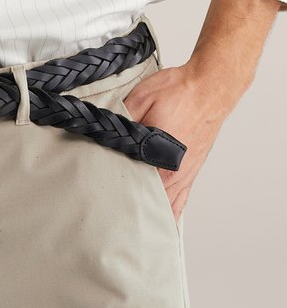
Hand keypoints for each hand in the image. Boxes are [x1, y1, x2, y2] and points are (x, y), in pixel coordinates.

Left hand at [121, 63, 228, 222]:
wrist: (209, 87)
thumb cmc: (180, 92)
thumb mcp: (141, 99)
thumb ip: (122, 122)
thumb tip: (106, 136)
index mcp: (159, 158)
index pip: (130, 186)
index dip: (112, 190)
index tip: (98, 193)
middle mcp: (174, 173)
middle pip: (146, 200)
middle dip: (127, 204)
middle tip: (108, 208)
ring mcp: (185, 175)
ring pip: (164, 206)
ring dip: (148, 211)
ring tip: (129, 218)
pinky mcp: (192, 172)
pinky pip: (180, 201)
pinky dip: (169, 211)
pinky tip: (161, 220)